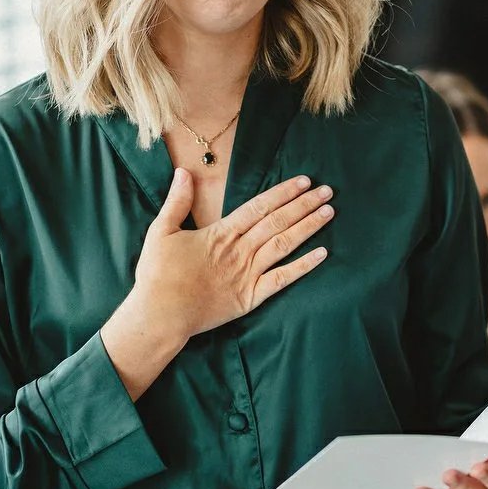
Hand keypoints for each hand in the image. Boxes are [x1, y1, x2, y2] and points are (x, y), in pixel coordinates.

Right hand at [130, 168, 334, 342]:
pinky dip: (303, 267)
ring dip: (308, 227)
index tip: (303, 181)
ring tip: (329, 212)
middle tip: (327, 190)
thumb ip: (177, 201)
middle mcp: (240, 250)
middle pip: (278, 221)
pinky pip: (282, 279)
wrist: (160, 316)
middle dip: (304, 204)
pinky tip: (322, 254)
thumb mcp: (162, 231)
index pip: (259, 206)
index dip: (283, 192)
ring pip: (285, 244)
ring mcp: (248, 274)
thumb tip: (184, 172)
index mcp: (221, 233)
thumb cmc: (158, 274)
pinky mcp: (251, 297)